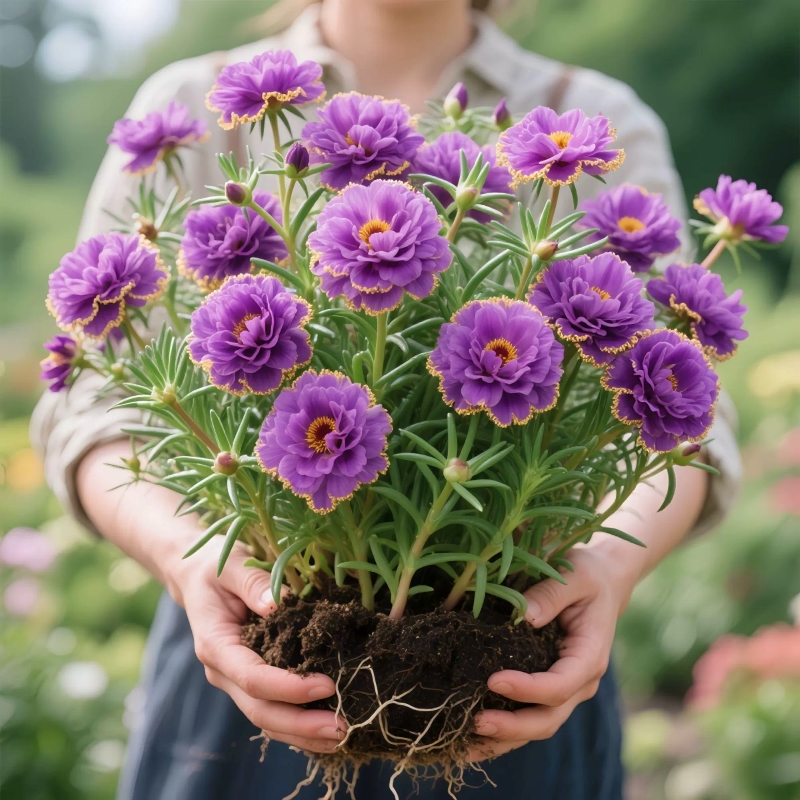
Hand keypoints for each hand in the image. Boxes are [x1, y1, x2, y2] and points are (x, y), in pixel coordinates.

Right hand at [167, 537, 345, 753]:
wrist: (196, 577)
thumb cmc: (216, 568)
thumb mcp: (231, 566)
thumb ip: (252, 582)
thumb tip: (278, 603)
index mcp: (215, 645)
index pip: (252, 677)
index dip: (288, 687)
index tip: (325, 685)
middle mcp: (223, 671)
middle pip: (259, 710)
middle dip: (300, 724)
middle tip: (342, 727)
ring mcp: (235, 680)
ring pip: (266, 719)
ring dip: (303, 733)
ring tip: (343, 735)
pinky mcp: (250, 681)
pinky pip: (273, 710)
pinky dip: (298, 724)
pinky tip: (327, 729)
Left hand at [468, 544, 638, 760]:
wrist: (602, 583)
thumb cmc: (587, 575)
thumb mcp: (575, 576)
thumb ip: (551, 594)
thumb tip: (522, 615)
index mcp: (589, 656)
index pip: (560, 685)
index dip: (528, 689)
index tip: (494, 680)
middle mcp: (580, 681)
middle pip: (548, 719)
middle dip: (512, 726)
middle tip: (476, 722)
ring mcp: (566, 690)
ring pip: (536, 727)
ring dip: (503, 739)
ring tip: (464, 745)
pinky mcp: (549, 689)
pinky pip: (528, 717)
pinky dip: (503, 733)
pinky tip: (470, 739)